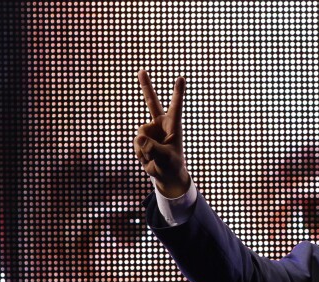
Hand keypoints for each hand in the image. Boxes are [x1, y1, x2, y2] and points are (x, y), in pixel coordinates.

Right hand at [134, 71, 190, 197]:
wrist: (165, 174)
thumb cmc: (172, 165)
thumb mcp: (166, 159)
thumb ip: (153, 149)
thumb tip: (139, 138)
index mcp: (174, 126)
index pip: (176, 107)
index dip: (178, 93)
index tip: (181, 78)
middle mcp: (161, 125)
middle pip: (152, 103)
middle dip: (146, 86)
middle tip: (142, 71)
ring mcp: (150, 130)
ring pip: (141, 134)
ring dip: (145, 149)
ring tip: (154, 157)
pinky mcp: (142, 138)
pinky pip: (136, 143)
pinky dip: (140, 153)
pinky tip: (148, 158)